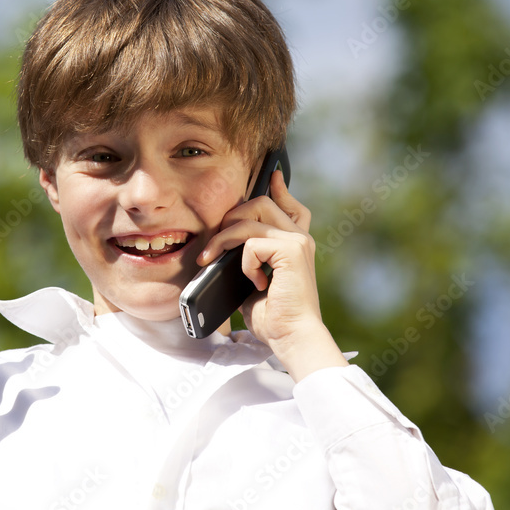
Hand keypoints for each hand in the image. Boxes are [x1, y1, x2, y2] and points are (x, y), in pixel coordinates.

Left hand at [197, 170, 346, 380]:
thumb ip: (247, 258)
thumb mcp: (253, 280)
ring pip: (251, 217)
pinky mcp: (293, 251)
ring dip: (223, 238)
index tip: (272, 173)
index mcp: (295, 243)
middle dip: (230, 216)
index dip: (279, 187)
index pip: (291, 204)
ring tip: (209, 258)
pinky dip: (243, 261)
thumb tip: (220, 248)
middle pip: (261, 203)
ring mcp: (298, 242)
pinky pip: (252, 241)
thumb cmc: (273, 315)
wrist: (292, 336)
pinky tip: (254, 281)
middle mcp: (300, 237)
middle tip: (213, 243)